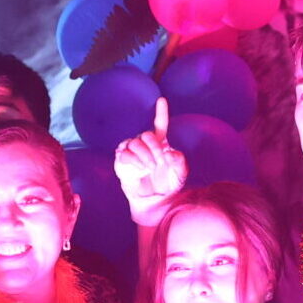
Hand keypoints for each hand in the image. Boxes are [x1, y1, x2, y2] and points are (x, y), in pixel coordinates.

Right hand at [113, 98, 186, 227]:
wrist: (156, 202)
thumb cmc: (168, 186)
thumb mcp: (181, 174)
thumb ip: (179, 161)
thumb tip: (168, 153)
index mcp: (160, 144)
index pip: (160, 124)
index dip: (161, 112)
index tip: (162, 100)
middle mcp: (145, 145)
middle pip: (145, 135)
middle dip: (154, 147)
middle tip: (159, 162)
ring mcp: (132, 153)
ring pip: (133, 143)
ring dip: (144, 155)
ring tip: (150, 167)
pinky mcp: (122, 163)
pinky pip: (123, 154)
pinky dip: (133, 161)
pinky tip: (140, 169)